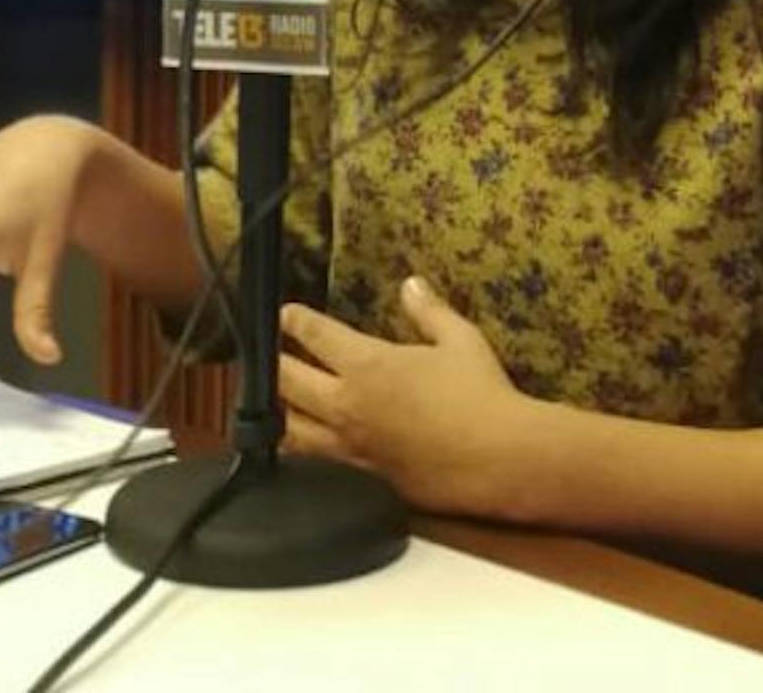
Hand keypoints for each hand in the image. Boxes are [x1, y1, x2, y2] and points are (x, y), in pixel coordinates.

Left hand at [279, 277, 531, 517]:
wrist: (497, 458)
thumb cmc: (480, 392)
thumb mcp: (460, 339)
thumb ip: (430, 311)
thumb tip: (410, 284)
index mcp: (367, 364)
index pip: (315, 335)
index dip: (294, 320)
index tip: (285, 313)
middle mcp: (347, 404)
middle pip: (288, 381)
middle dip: (271, 362)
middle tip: (265, 353)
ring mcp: (350, 446)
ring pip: (291, 429)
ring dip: (278, 410)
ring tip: (273, 400)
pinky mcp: (362, 478)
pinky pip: (317, 461)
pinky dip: (302, 448)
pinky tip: (305, 445)